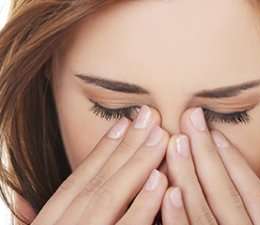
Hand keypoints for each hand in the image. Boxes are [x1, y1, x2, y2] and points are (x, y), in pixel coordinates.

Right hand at [29, 105, 169, 224]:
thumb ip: (38, 218)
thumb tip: (20, 200)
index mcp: (50, 222)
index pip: (77, 181)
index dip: (101, 150)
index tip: (123, 123)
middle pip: (97, 181)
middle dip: (125, 146)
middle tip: (150, 116)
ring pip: (109, 196)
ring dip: (136, 163)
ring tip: (159, 135)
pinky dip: (142, 205)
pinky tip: (160, 179)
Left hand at [162, 107, 259, 224]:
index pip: (254, 194)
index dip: (236, 162)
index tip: (216, 132)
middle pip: (226, 193)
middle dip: (207, 153)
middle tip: (190, 118)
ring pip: (201, 209)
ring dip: (187, 173)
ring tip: (176, 140)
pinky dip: (175, 213)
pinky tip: (165, 185)